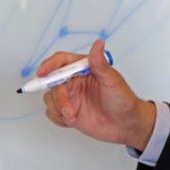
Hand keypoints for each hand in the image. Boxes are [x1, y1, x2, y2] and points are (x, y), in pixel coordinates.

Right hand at [39, 39, 155, 150]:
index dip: (50, 65)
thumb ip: (100, 64)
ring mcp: (70, 97)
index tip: (42, 73)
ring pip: (50, 98)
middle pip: (52, 82)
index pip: (62, 61)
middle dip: (57, 97)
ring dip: (58, 109)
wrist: (127, 126)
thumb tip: (98, 43)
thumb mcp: (113, 81)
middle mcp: (74, 81)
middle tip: (67, 110)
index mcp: (83, 69)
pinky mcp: (68, 112)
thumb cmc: (123, 100)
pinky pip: (52, 112)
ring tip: (72, 117)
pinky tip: (71, 121)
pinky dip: (58, 118)